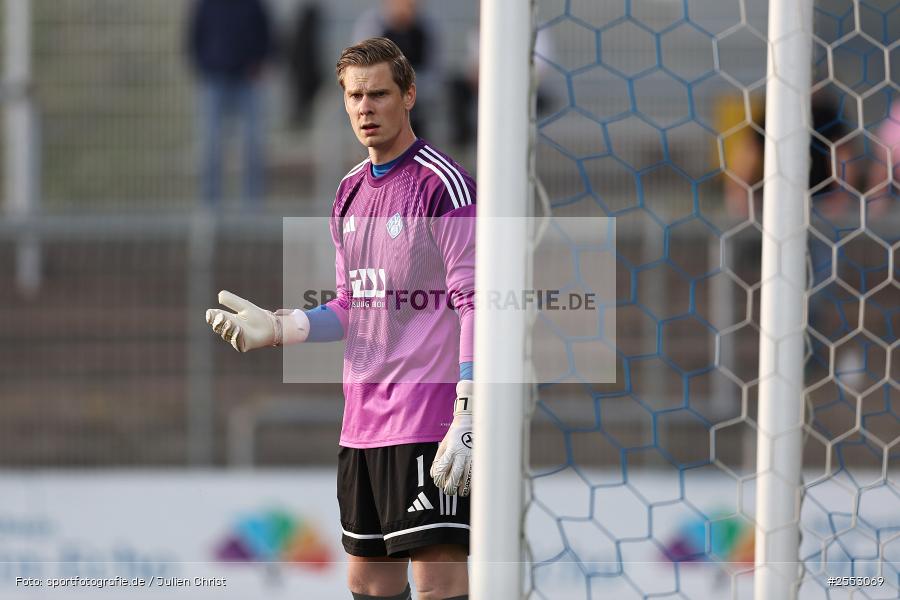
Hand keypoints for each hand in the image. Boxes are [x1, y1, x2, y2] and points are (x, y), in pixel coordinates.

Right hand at [205, 291, 309, 351]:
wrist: (270, 325)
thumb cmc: (256, 315)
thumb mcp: (243, 305)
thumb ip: (231, 300)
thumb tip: (219, 295)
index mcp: (226, 319)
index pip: (214, 318)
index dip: (211, 316)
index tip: (211, 313)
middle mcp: (228, 329)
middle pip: (217, 327)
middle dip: (218, 322)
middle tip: (221, 315)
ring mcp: (234, 338)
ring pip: (226, 335)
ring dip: (227, 328)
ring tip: (231, 322)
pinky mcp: (242, 345)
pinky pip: (236, 342)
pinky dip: (236, 336)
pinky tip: (238, 329)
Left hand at [430, 380, 472, 496]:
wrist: (469, 423)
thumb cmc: (454, 435)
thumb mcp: (444, 444)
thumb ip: (439, 458)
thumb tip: (434, 473)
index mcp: (450, 450)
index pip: (442, 468)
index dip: (438, 478)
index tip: (438, 482)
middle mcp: (461, 454)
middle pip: (454, 475)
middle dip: (450, 487)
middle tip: (448, 491)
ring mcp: (471, 457)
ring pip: (466, 477)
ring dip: (462, 488)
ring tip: (458, 492)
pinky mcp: (478, 457)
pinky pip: (475, 473)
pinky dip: (471, 482)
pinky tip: (468, 486)